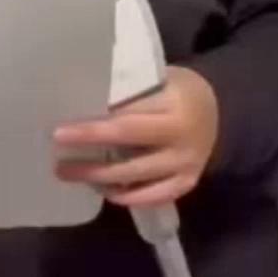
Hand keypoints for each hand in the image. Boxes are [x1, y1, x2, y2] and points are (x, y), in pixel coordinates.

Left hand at [52, 65, 218, 208]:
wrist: (220, 112)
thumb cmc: (177, 91)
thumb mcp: (159, 80)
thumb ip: (130, 91)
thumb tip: (81, 102)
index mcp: (173, 101)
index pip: (127, 113)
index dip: (93, 123)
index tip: (61, 129)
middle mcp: (181, 134)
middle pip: (128, 140)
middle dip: (90, 145)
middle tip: (57, 151)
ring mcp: (186, 162)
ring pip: (136, 174)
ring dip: (99, 176)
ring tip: (68, 173)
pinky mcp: (187, 182)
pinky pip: (153, 195)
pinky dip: (127, 196)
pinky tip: (104, 191)